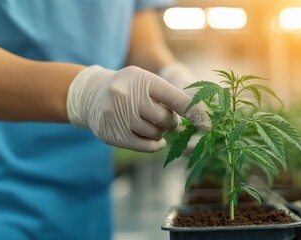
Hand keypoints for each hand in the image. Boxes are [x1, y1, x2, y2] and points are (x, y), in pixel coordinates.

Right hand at [67, 65, 210, 151]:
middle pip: (165, 120)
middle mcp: (127, 94)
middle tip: (164, 118)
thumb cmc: (131, 88)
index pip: (176, 98)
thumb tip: (201, 120)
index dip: (195, 113)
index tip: (209, 125)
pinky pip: (144, 146)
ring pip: (154, 134)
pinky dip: (154, 145)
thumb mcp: (149, 82)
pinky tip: (153, 139)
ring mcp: (116, 114)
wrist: (92, 93)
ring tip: (148, 122)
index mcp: (143, 79)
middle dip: (170, 122)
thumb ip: (173, 98)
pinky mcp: (110, 133)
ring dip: (158, 132)